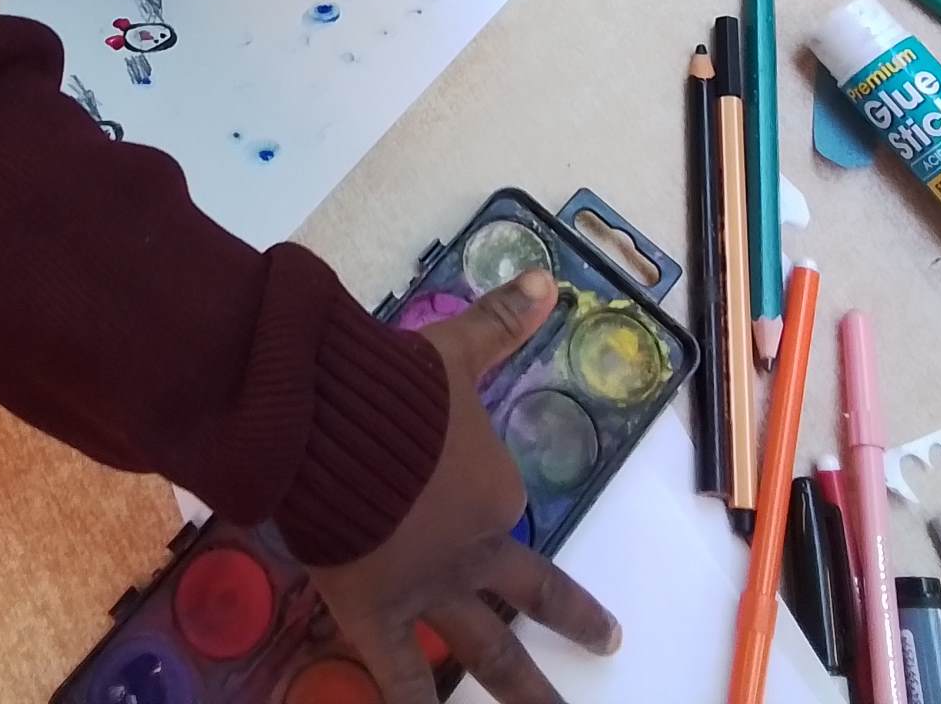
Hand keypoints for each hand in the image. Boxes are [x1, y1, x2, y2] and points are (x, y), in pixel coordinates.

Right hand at [309, 272, 620, 701]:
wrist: (331, 428)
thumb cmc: (394, 388)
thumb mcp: (452, 353)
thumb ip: (498, 325)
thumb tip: (542, 278)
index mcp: (493, 489)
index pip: (498, 507)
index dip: (486, 507)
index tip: (476, 508)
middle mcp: (474, 549)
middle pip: (529, 592)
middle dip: (573, 619)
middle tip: (609, 643)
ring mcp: (430, 590)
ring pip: (485, 654)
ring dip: (521, 692)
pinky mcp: (378, 616)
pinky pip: (401, 678)